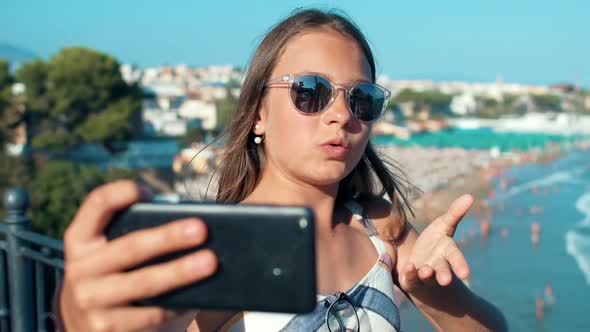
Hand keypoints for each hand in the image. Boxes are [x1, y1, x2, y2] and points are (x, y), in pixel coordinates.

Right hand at [60, 180, 217, 331]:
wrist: (91, 326)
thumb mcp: (114, 252)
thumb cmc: (118, 275)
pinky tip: (197, 294)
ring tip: (210, 261)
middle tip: (201, 228)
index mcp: (81, 238)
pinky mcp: (104, 328)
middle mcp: (79, 268)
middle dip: (168, 237)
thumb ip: (140, 233)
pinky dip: (177, 303)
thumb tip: (191, 226)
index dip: (121, 193)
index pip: (97, 204)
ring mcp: (89, 300)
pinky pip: (150, 314)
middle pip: (130, 247)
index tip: (148, 191)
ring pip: (143, 283)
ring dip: (180, 271)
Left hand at [399, 194, 472, 292]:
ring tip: (426, 271)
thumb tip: (470, 196)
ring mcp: (424, 274)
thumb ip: (455, 213)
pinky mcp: (411, 280)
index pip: (455, 256)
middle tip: (447, 281)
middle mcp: (437, 265)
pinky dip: (410, 274)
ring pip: (426, 276)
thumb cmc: (434, 242)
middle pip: (443, 271)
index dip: (460, 265)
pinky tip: (409, 267)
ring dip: (426, 274)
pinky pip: (410, 278)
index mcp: (447, 252)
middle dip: (445, 275)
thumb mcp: (443, 226)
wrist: (418, 261)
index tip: (466, 274)